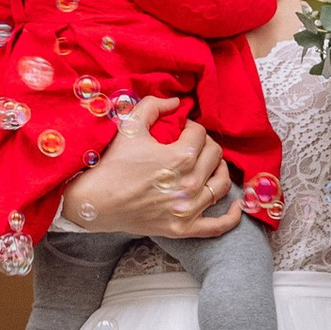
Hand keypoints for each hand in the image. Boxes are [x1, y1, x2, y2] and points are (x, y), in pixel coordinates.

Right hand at [62, 99, 238, 241]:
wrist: (93, 201)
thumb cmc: (111, 163)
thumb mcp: (130, 126)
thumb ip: (154, 106)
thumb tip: (176, 101)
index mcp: (181, 157)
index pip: (201, 134)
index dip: (191, 127)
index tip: (180, 129)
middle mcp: (190, 184)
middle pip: (215, 156)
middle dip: (205, 145)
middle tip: (192, 144)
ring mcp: (188, 209)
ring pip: (222, 184)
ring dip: (219, 170)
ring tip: (209, 165)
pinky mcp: (183, 228)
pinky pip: (217, 226)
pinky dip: (231, 217)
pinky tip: (237, 206)